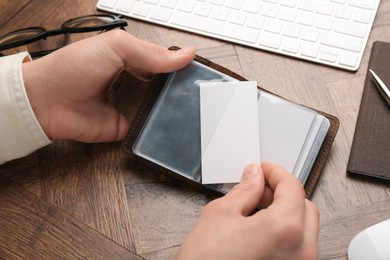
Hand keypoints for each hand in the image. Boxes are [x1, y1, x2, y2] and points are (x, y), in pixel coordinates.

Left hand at [22, 29, 194, 141]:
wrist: (48, 99)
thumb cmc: (74, 67)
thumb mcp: (116, 47)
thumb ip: (151, 53)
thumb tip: (185, 55)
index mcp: (133, 59)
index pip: (164, 61)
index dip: (180, 65)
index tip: (198, 69)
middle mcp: (134, 82)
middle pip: (166, 86)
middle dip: (180, 88)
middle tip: (197, 90)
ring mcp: (131, 105)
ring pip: (161, 108)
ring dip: (172, 109)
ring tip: (190, 108)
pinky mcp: (126, 127)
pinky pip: (148, 130)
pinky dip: (157, 129)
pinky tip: (170, 126)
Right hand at [176, 162, 318, 259]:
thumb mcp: (221, 214)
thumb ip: (245, 189)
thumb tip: (254, 176)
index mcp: (286, 230)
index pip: (292, 188)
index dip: (276, 173)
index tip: (264, 169)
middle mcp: (301, 252)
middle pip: (304, 206)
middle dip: (282, 192)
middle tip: (259, 186)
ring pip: (303, 227)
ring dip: (284, 211)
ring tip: (256, 207)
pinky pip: (297, 245)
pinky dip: (284, 230)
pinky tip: (260, 227)